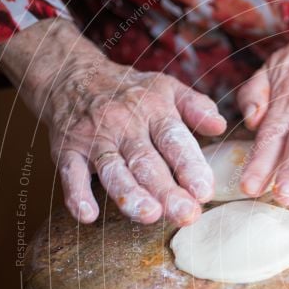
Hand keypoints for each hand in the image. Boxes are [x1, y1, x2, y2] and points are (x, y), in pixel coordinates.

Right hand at [0, 19, 225, 224]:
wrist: (71, 73)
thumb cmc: (131, 91)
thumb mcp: (167, 88)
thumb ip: (196, 107)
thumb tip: (221, 125)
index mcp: (154, 110)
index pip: (174, 139)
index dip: (190, 165)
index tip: (204, 192)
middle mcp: (124, 124)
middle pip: (147, 161)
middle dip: (167, 190)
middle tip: (186, 215)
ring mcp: (94, 138)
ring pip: (113, 170)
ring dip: (129, 194)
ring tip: (149, 215)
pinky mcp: (67, 150)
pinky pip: (70, 174)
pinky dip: (76, 194)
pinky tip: (88, 215)